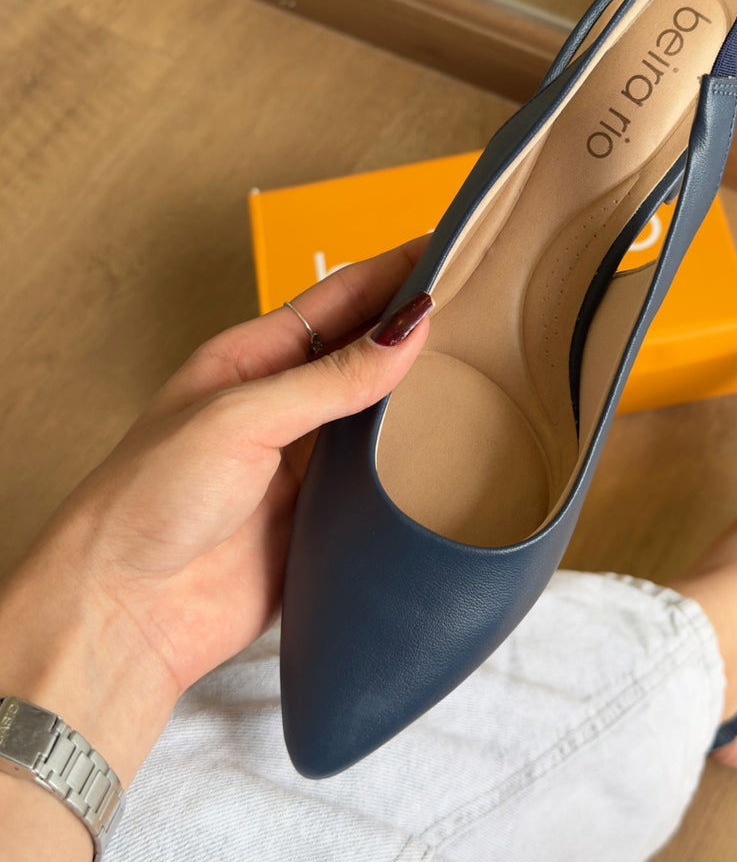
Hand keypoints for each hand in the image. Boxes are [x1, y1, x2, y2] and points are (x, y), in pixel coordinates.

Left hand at [0, 238, 430, 811]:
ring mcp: (305, 463)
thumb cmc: (149, 501)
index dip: (393, 271)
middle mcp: (283, 407)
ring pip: (379, 417)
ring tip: (485, 371)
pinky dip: (415, 465)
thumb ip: (329, 378)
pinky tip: (454, 454)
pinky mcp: (324, 518)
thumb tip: (408, 329)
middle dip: (417, 329)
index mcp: (251, 361)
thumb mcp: (240, 418)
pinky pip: (381, 481)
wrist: (125, 613)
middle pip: (364, 354)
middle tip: (483, 308)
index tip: (449, 248)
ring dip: (423, 398)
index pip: (338, 300)